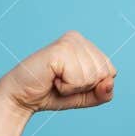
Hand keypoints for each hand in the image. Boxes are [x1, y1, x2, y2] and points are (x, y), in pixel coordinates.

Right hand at [0, 30, 116, 113]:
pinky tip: (52, 78)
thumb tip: (110, 82)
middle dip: (85, 87)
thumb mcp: (85, 97)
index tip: (72, 82)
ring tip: (56, 79)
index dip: (94, 86)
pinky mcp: (60, 50)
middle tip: (62, 81)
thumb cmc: (52, 93)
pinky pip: (79, 79)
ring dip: (74, 87)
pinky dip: (67, 87)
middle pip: (104, 74)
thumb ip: (104, 93)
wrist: (23, 97)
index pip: (111, 71)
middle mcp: (78, 38)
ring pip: (93, 77)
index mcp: (86, 45)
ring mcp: (69, 42)